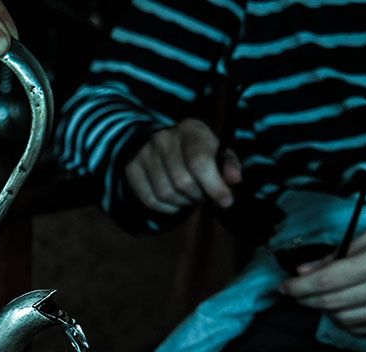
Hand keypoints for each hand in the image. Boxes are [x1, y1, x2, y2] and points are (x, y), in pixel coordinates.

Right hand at [124, 118, 241, 213]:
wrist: (158, 142)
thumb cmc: (195, 149)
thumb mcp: (215, 150)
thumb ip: (228, 164)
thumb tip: (234, 179)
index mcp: (189, 129)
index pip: (199, 161)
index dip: (214, 185)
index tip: (226, 202)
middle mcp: (163, 138)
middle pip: (182, 181)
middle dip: (198, 195)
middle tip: (203, 195)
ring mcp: (144, 154)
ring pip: (165, 193)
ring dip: (182, 202)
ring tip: (189, 197)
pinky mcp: (131, 169)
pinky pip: (150, 200)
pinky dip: (166, 208)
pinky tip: (175, 202)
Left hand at [281, 220, 365, 335]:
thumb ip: (342, 253)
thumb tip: (305, 270)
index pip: (328, 281)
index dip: (300, 287)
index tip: (284, 287)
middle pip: (333, 303)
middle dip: (307, 299)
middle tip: (295, 292)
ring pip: (346, 320)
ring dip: (325, 311)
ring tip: (319, 298)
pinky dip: (347, 321)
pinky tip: (343, 309)